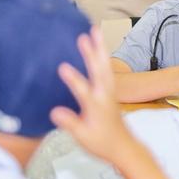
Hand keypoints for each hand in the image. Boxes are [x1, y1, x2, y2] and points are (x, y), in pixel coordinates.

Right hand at [50, 27, 137, 162]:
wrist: (123, 147)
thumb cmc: (103, 143)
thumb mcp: (83, 137)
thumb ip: (71, 123)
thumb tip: (55, 112)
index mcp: (96, 107)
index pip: (84, 92)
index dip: (74, 80)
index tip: (62, 67)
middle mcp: (104, 96)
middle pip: (100, 71)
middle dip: (94, 52)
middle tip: (89, 33)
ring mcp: (109, 92)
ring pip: (105, 67)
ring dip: (100, 49)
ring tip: (95, 31)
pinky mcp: (110, 92)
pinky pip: (107, 70)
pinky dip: (102, 57)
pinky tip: (98, 48)